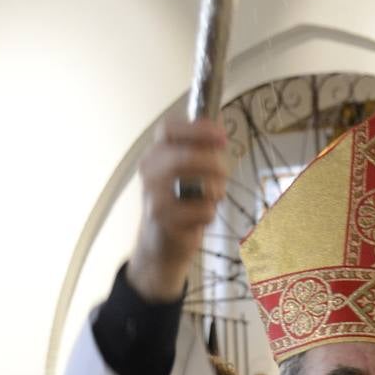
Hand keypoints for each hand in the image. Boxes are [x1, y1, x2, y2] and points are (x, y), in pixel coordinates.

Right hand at [127, 118, 228, 302]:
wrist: (161, 244)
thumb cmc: (180, 202)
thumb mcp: (186, 172)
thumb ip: (199, 150)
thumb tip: (218, 130)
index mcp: (155, 154)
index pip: (169, 129)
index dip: (198, 129)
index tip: (222, 136)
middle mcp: (149, 172)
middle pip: (187, 156)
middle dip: (214, 164)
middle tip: (224, 173)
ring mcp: (154, 197)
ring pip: (198, 184)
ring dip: (215, 191)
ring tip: (212, 198)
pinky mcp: (165, 221)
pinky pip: (203, 211)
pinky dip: (210, 215)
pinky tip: (200, 219)